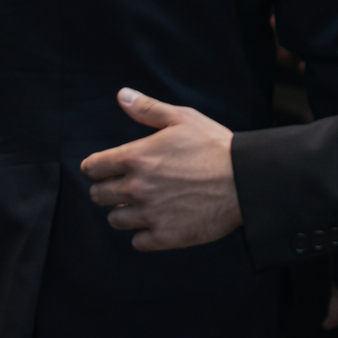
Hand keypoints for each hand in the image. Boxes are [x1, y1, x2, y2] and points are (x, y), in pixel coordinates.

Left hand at [80, 88, 242, 250]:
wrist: (244, 180)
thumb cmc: (214, 145)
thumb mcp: (182, 118)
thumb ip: (147, 108)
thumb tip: (122, 95)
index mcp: (136, 157)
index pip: (93, 168)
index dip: (94, 167)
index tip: (101, 169)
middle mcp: (136, 187)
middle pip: (98, 196)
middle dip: (106, 189)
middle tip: (123, 185)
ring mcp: (149, 214)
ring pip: (115, 220)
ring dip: (124, 212)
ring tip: (142, 203)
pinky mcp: (164, 237)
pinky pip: (137, 241)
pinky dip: (143, 233)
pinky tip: (158, 220)